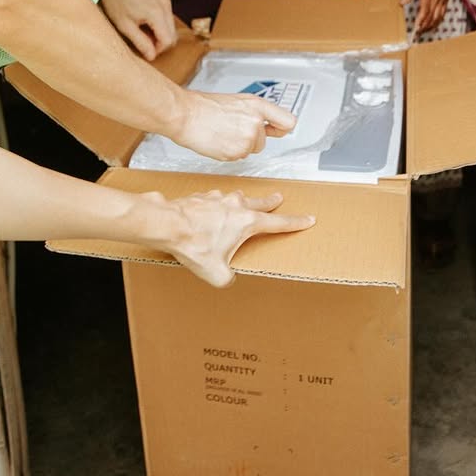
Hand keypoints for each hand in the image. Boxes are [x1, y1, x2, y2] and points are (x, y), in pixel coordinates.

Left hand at [100, 0, 175, 60]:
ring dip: (160, 29)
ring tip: (143, 27)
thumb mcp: (124, 26)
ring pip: (171, 23)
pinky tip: (145, 16)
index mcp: (156, 12)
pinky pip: (167, 11)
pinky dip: (160, 18)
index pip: (168, 40)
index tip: (148, 49)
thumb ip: (140, 42)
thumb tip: (151, 56)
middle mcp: (165, 3)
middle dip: (160, 40)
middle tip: (144, 39)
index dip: (159, 49)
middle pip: (173, 33)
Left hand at [144, 187, 314, 286]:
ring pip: (237, 197)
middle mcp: (235, 205)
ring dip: (243, 200)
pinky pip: (215, 199)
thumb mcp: (216, 272)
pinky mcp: (201, 197)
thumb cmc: (194, 244)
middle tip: (278, 198)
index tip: (308, 219)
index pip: (278, 222)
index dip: (295, 222)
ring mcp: (218, 198)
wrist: (167, 224)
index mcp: (247, 222)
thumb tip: (228, 279)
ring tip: (244, 202)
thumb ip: (228, 278)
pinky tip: (212, 209)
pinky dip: (218, 204)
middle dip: (271, 202)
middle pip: (260, 203)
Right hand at [174, 90, 295, 161]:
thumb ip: (258, 114)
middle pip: (263, 141)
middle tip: (231, 128)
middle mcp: (255, 123)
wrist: (186, 115)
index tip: (279, 131)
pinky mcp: (236, 153)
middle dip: (250, 139)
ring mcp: (246, 139)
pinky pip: (238, 157)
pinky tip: (218, 140)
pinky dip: (229, 152)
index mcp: (258, 106)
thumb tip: (273, 126)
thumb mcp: (238, 102)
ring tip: (222, 133)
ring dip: (239, 146)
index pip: (288, 122)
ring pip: (250, 150)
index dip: (283, 129)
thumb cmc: (206, 106)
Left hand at [404, 0, 449, 33]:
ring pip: (438, 16)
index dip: (420, 20)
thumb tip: (402, 3)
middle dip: (424, 26)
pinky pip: (443, 13)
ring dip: (431, 25)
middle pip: (431, 16)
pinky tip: (433, 24)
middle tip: (417, 33)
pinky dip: (438, 20)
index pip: (424, 10)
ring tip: (424, 31)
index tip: (416, 27)